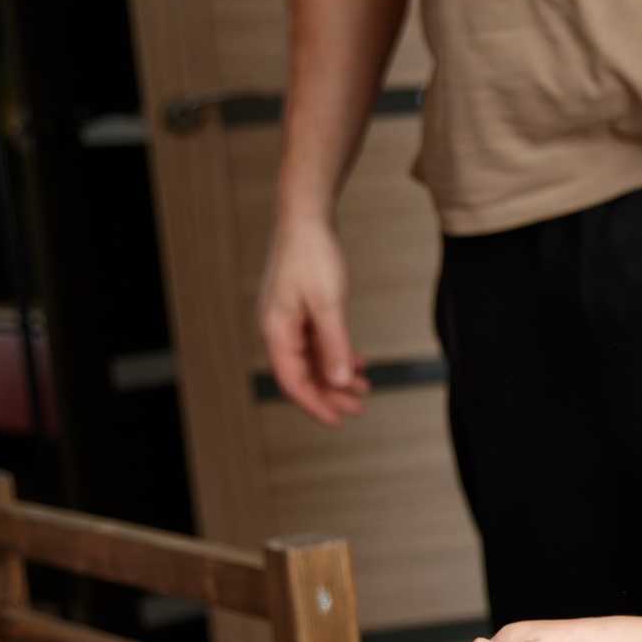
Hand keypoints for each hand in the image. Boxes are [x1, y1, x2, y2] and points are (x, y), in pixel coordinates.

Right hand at [257, 213, 370, 427]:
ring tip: (364, 387)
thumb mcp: (329, 305)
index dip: (316, 405)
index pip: (293, 381)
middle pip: (303, 374)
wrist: (306, 219)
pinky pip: (318, 342)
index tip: (338, 422)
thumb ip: (334, 344)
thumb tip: (339, 378)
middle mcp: (278, 329)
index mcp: (276, 331)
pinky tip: (358, 362)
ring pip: (313, 359)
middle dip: (331, 394)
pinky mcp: (302, 309)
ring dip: (338, 375)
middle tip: (359, 409)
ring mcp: (290, 319)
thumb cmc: (313, 256)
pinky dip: (338, 354)